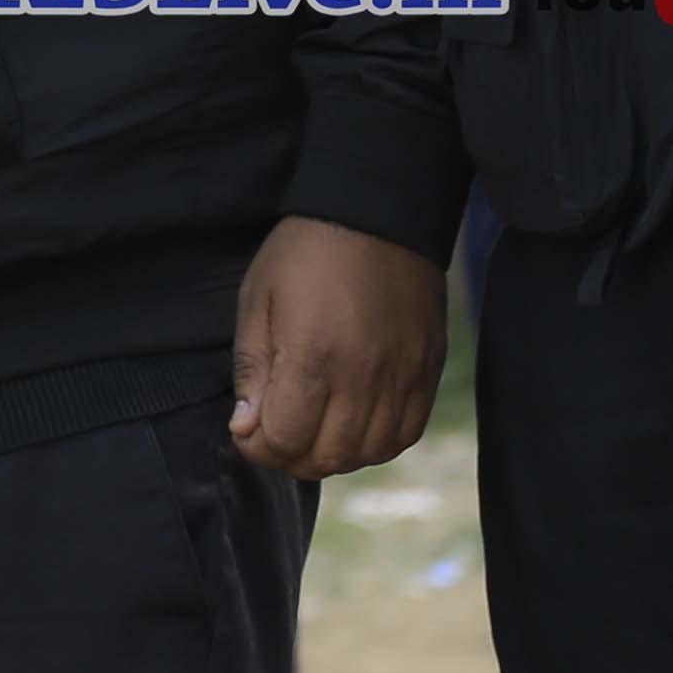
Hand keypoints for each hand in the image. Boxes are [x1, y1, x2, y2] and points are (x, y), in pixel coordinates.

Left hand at [229, 214, 445, 477]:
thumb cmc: (305, 253)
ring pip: (369, 453)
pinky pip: (406, 433)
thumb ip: (252, 371)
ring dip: (333, 454)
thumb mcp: (258, 301)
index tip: (247, 430)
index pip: (285, 441)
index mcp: (313, 358)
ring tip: (313, 428)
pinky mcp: (427, 371)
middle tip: (275, 431)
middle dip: (290, 457)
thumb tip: (245, 429)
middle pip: (327, 457)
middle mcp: (363, 377)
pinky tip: (353, 424)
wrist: (378, 215)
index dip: (258, 448)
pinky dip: (375, 443)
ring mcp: (402, 377)